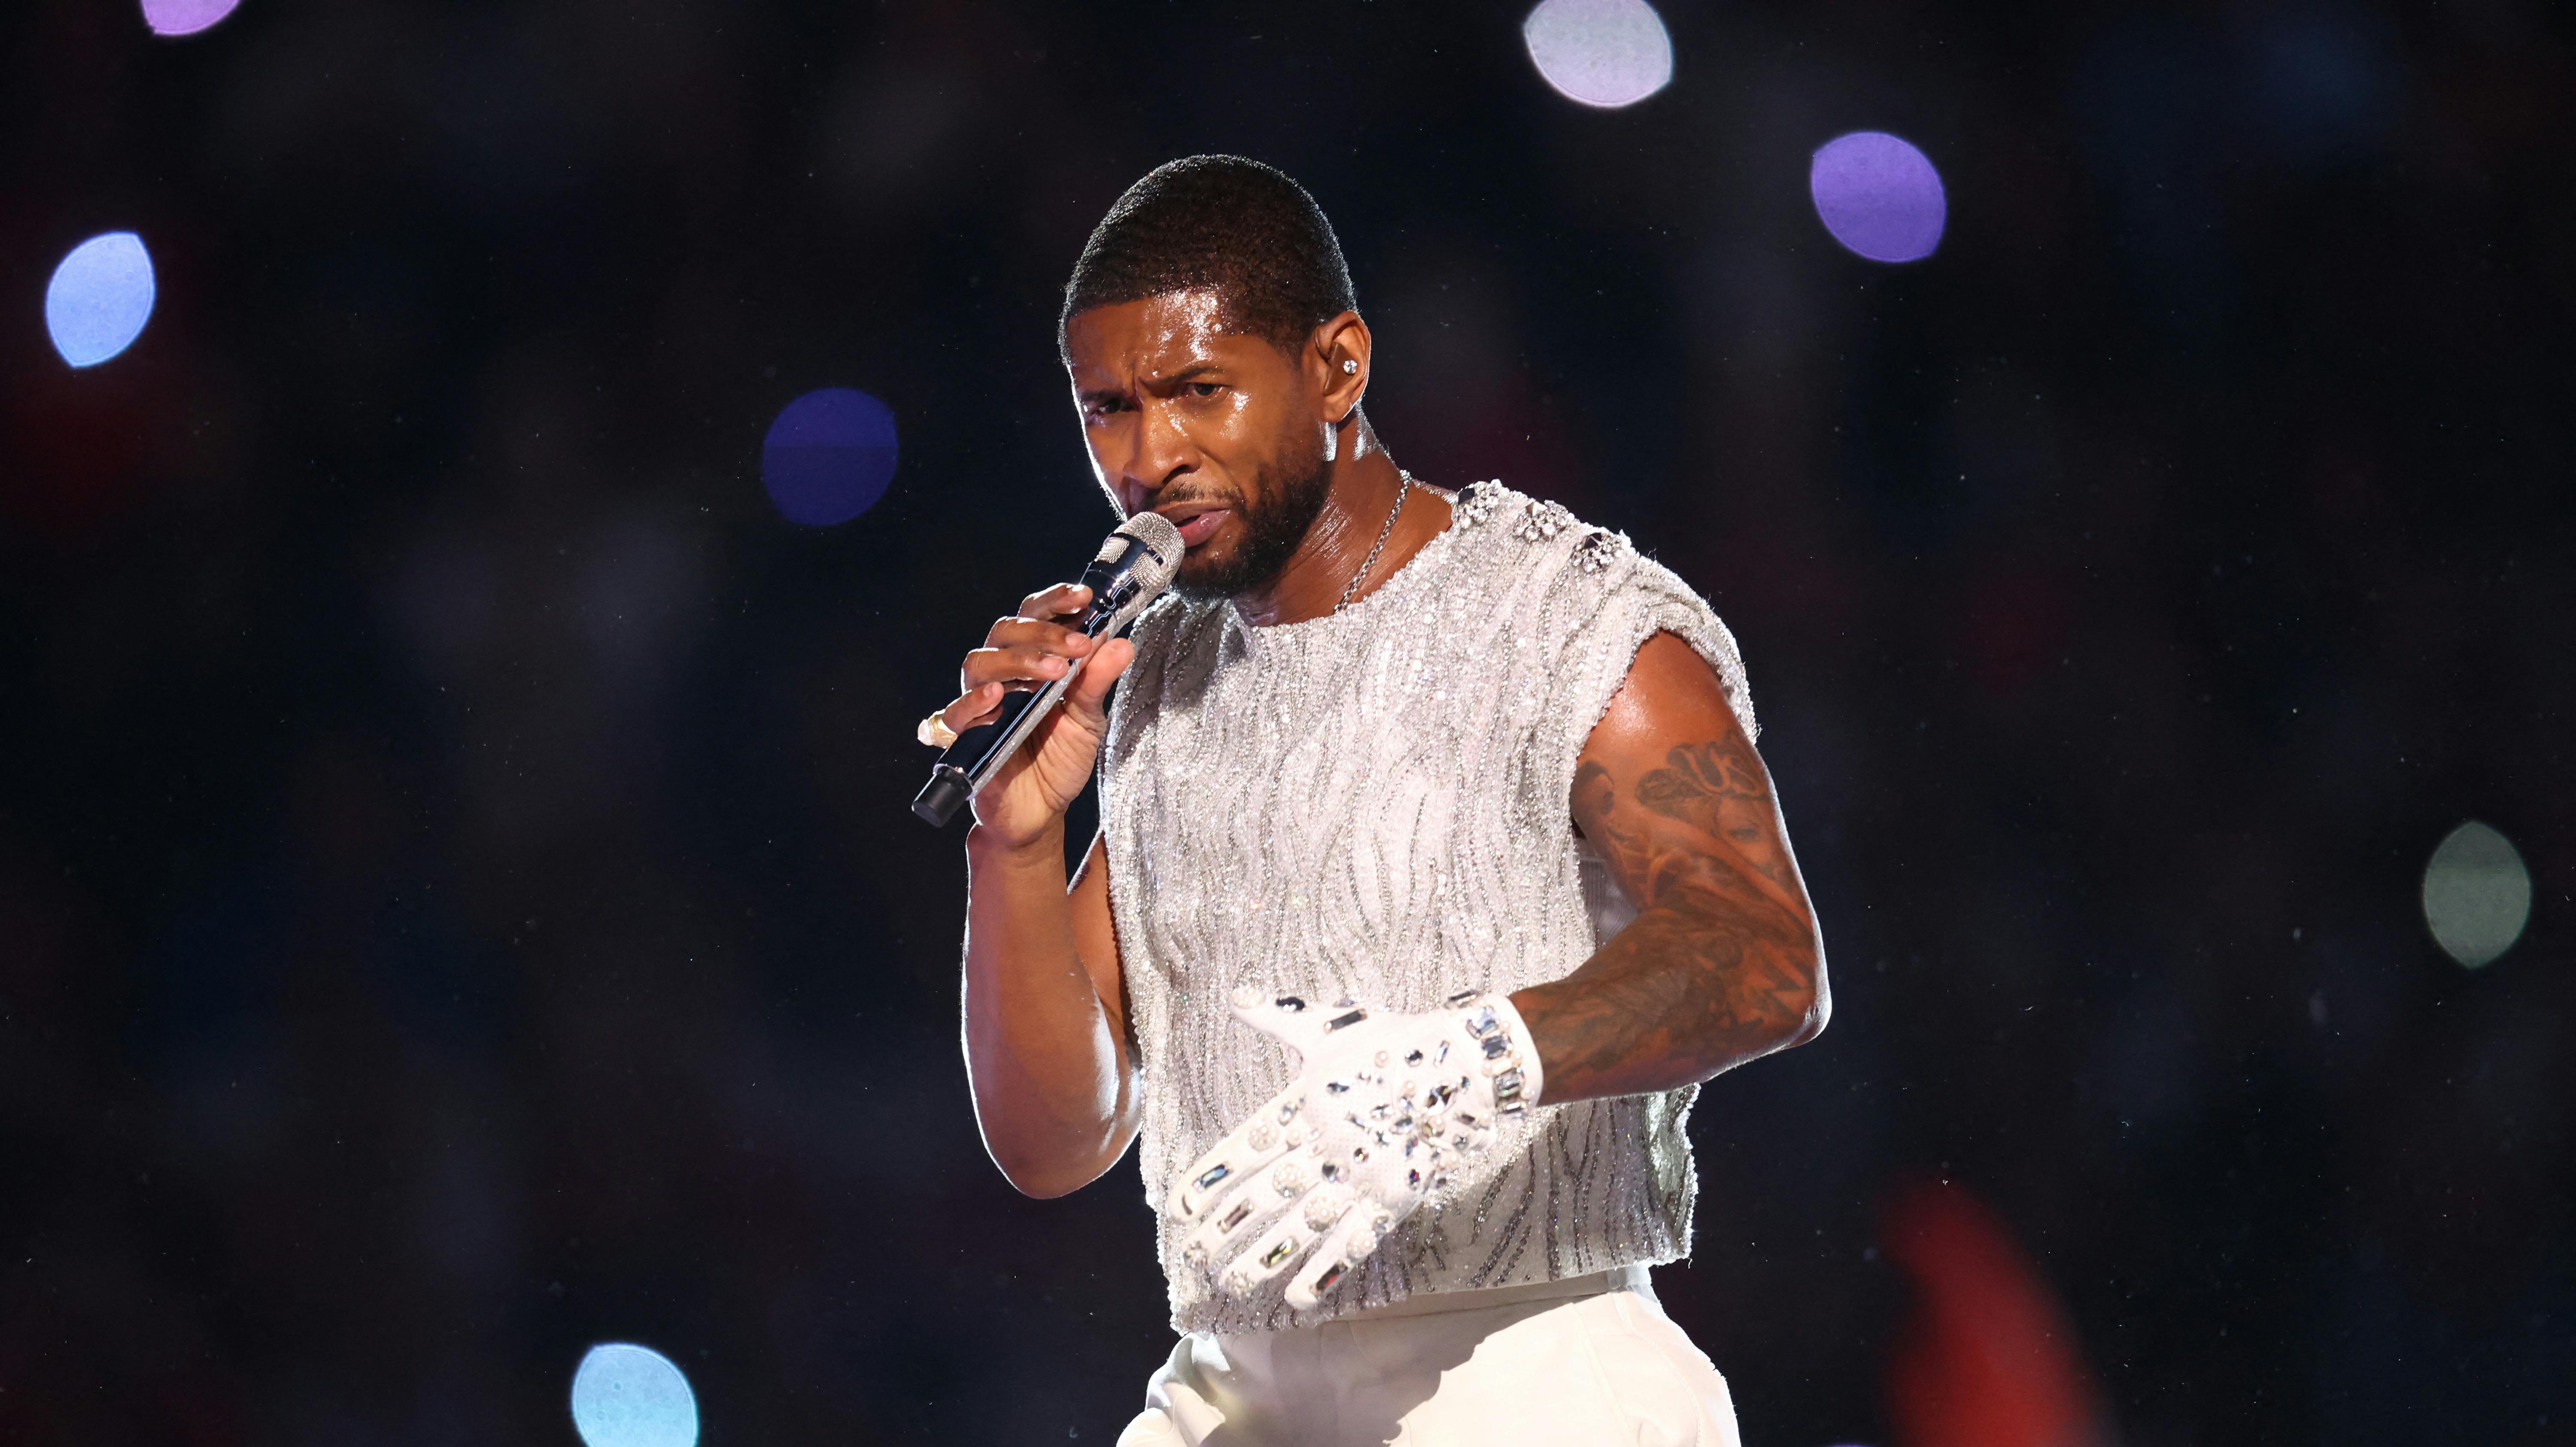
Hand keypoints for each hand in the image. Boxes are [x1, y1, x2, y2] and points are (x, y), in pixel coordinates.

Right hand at [933, 583, 1136, 849]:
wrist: (1040, 811)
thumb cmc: (1058, 759)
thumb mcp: (1088, 720)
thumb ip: (1097, 680)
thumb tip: (1120, 642)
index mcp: (1030, 661)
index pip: (1034, 616)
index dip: (1055, 602)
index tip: (1084, 597)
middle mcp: (1001, 675)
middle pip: (1005, 631)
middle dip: (1043, 632)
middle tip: (1078, 646)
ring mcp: (980, 703)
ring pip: (979, 663)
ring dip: (1017, 660)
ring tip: (1052, 671)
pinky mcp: (963, 738)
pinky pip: (955, 713)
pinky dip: (973, 702)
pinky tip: (998, 697)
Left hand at [1167, 987, 1542, 1310]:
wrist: (1465, 1062)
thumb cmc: (1396, 1042)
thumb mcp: (1330, 1027)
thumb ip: (1279, 1018)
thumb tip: (1236, 994)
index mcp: (1305, 1105)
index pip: (1246, 1150)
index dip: (1212, 1180)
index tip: (1178, 1208)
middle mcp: (1327, 1144)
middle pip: (1266, 1195)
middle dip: (1227, 1229)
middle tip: (1193, 1258)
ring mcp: (1360, 1175)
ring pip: (1302, 1226)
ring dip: (1264, 1258)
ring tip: (1230, 1284)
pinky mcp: (1394, 1199)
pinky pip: (1353, 1244)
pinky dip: (1323, 1273)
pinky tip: (1296, 1300)